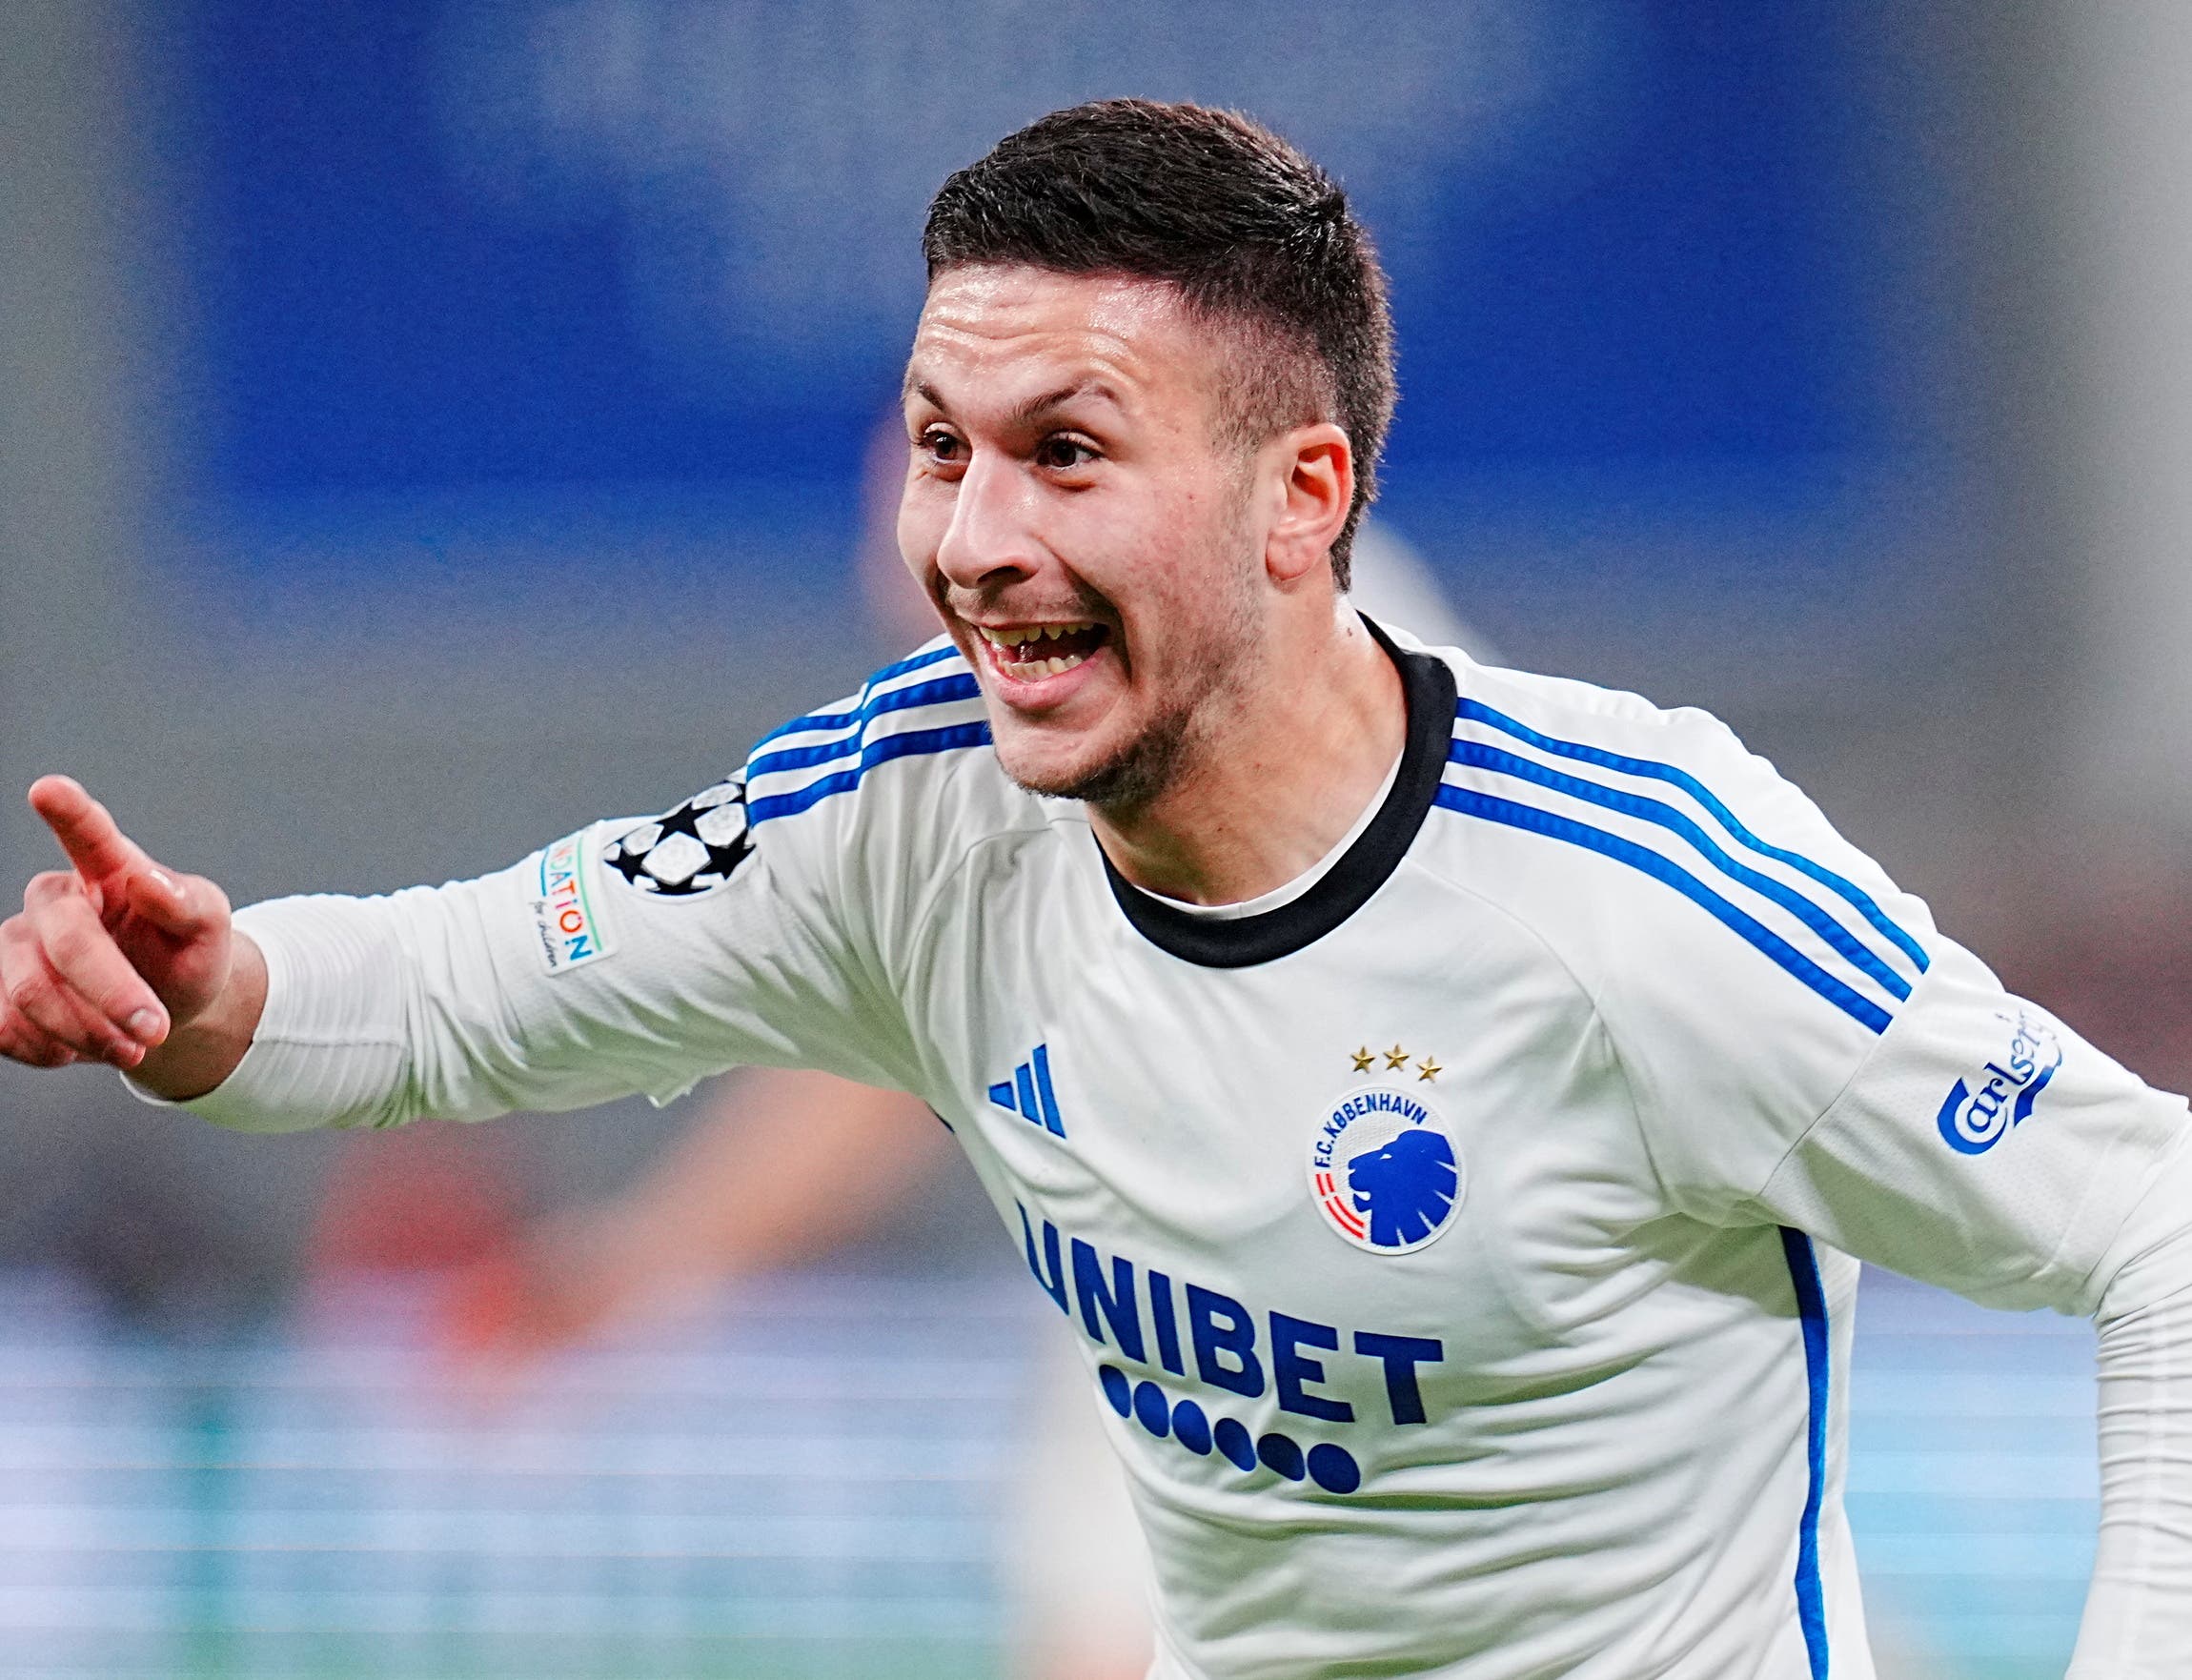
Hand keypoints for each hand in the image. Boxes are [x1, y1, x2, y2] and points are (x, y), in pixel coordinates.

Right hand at [0, 776, 248, 1083]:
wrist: (166, 1009)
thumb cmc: (187, 953)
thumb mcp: (209, 928)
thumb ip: (187, 902)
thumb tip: (147, 879)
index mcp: (110, 868)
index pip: (88, 833)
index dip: (68, 811)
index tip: (50, 788)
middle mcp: (53, 900)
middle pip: (65, 944)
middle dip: (113, 995)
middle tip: (157, 1031)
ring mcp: (16, 945)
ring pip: (27, 993)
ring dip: (87, 1031)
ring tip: (132, 1045)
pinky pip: (3, 1027)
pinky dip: (52, 1049)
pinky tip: (85, 1047)